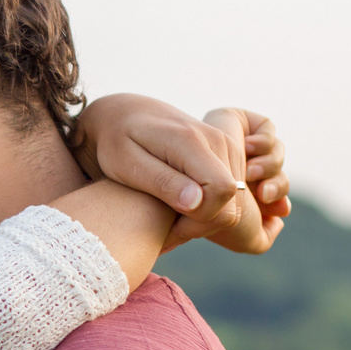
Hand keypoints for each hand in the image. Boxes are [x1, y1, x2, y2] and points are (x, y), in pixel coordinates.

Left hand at [70, 94, 289, 253]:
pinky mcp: (227, 153)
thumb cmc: (116, 141)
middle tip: (164, 236)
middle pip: (230, 202)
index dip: (199, 218)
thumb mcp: (125, 164)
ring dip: (204, 221)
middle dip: (200, 227)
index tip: (167, 226)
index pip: (220, 191)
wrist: (125, 113)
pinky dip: (209, 210)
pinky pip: (231, 194)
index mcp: (191, 141)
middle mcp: (217, 139)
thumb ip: (161, 181)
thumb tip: (196, 202)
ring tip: (168, 225)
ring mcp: (226, 145)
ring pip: (234, 202)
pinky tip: (179, 213)